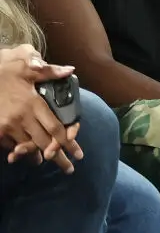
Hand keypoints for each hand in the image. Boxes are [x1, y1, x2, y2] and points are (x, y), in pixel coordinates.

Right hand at [0, 45, 81, 172]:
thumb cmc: (3, 67)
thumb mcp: (26, 64)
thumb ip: (49, 71)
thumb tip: (70, 70)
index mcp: (32, 103)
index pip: (55, 129)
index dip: (68, 143)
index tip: (78, 155)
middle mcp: (21, 118)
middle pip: (44, 143)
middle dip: (57, 157)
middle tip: (68, 168)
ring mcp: (6, 126)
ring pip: (27, 147)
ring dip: (37, 156)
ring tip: (45, 162)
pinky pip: (10, 144)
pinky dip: (19, 149)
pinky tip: (24, 153)